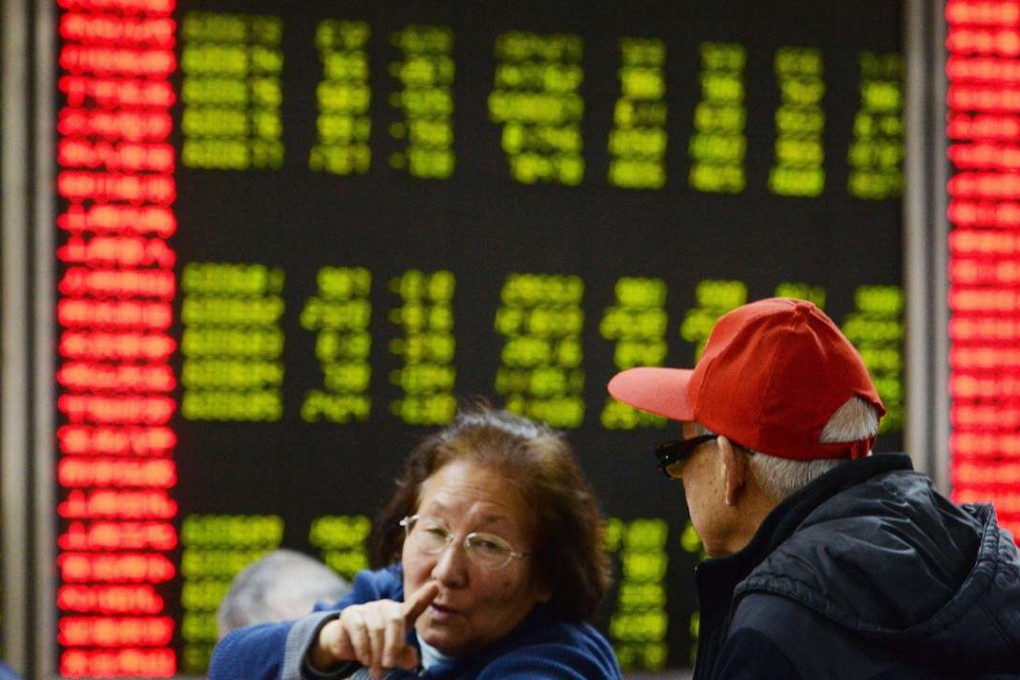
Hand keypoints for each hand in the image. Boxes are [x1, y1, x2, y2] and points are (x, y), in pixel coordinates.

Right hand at [310, 581, 439, 678]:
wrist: (345, 643)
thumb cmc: (376, 646)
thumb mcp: (392, 652)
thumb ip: (403, 655)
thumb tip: (412, 662)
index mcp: (401, 614)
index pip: (415, 604)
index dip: (424, 596)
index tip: (436, 585)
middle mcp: (386, 607)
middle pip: (395, 621)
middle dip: (393, 646)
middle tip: (389, 666)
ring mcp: (368, 608)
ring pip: (377, 629)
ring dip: (376, 653)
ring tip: (376, 671)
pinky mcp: (351, 613)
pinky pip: (359, 630)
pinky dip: (363, 648)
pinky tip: (364, 659)